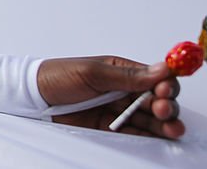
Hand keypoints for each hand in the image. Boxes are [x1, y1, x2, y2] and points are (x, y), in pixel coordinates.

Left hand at [37, 56, 184, 138]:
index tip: (166, 89)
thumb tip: (162, 69)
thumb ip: (127, 76)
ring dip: (165, 123)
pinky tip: (160, 137)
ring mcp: (119, 111)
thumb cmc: (59, 76)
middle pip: (157, 99)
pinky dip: (150, 137)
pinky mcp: (111, 129)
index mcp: (122, 71)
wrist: (35, 98)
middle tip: (163, 109)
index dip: (166, 83)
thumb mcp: (92, 72)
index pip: (155, 77)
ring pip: (151, 119)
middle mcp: (125, 91)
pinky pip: (136, 134)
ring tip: (172, 128)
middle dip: (166, 105)